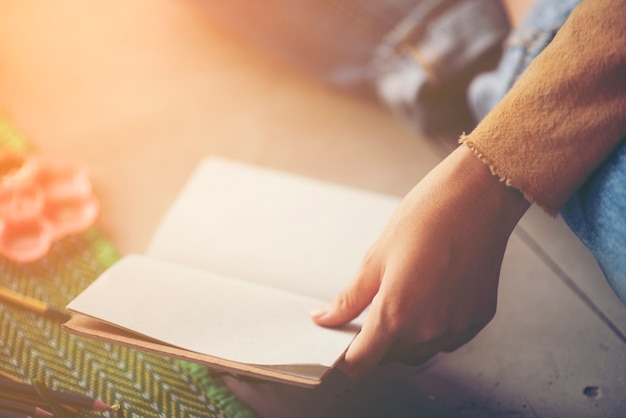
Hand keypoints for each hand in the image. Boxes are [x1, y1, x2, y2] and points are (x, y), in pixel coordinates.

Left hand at [311, 145, 529, 377]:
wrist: (478, 198)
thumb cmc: (426, 218)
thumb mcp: (376, 257)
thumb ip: (349, 299)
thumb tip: (325, 319)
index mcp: (396, 314)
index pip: (362, 363)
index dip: (346, 360)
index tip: (342, 348)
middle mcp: (428, 330)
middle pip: (389, 358)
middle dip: (375, 342)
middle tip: (373, 308)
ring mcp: (457, 327)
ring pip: (419, 352)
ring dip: (404, 338)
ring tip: (405, 297)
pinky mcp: (478, 320)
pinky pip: (446, 339)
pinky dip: (433, 329)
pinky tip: (431, 298)